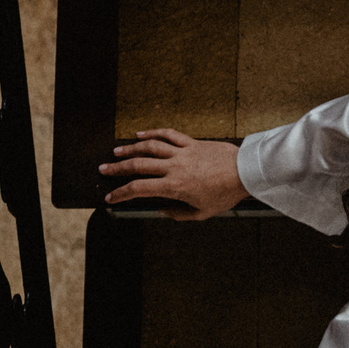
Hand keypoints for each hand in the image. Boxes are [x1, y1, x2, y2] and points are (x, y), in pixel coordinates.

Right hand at [100, 128, 249, 218]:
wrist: (245, 172)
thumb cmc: (226, 193)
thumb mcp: (202, 212)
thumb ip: (179, 214)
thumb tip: (163, 212)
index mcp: (175, 186)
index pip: (140, 189)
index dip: (122, 193)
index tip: (111, 197)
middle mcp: (174, 167)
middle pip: (138, 165)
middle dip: (117, 168)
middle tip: (104, 170)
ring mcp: (182, 152)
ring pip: (150, 147)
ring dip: (130, 149)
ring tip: (116, 152)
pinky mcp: (191, 142)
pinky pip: (168, 134)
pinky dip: (152, 133)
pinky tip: (140, 134)